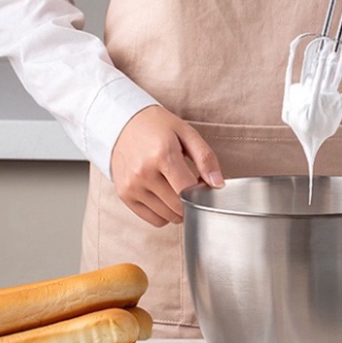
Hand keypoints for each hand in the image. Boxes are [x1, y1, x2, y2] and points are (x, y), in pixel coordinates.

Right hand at [110, 105, 224, 226]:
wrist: (122, 122)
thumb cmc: (158, 127)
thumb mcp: (187, 133)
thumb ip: (206, 158)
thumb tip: (218, 184)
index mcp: (162, 155)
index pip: (189, 190)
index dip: (202, 191)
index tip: (203, 183)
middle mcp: (144, 173)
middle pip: (179, 207)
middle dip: (191, 201)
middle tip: (190, 184)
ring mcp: (132, 186)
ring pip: (168, 217)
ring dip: (178, 208)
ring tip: (175, 187)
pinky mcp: (124, 195)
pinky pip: (154, 219)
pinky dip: (164, 213)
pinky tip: (163, 195)